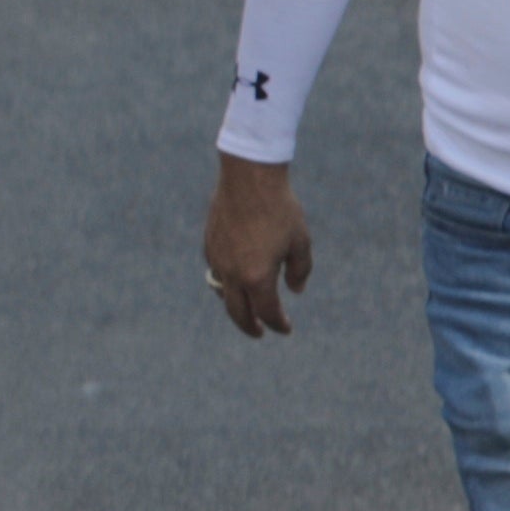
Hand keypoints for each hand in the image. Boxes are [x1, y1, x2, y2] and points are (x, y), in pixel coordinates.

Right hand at [203, 155, 313, 338]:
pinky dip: (226, 281)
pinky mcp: (209, 244)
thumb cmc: (280, 209)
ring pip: (222, 293)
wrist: (249, 178)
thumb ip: (300, 270)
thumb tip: (295, 290)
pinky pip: (216, 272)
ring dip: (235, 305)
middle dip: (250, 326)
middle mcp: (233, 273)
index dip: (278, 324)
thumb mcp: (300, 242)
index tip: (286, 328)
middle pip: (238, 313)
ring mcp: (217, 259)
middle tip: (260, 332)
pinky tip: (237, 275)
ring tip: (245, 307)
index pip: (267, 312)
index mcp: (257, 276)